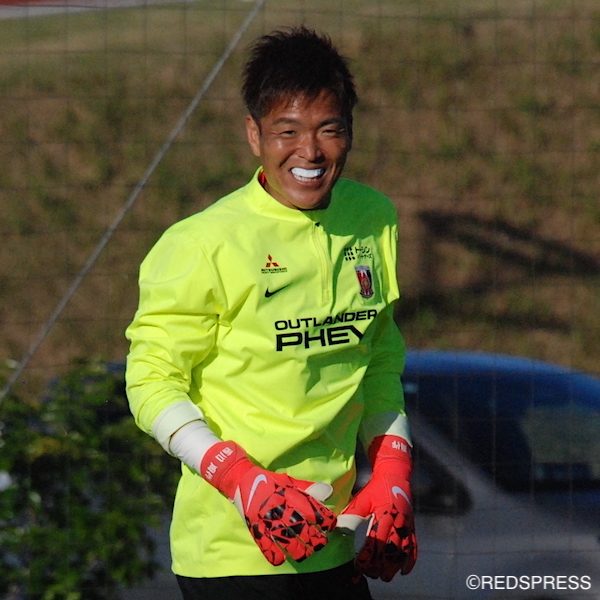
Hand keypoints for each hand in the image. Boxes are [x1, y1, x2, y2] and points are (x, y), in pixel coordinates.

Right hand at [200, 441, 336, 565]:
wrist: (241, 479)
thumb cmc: (269, 481)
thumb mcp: (290, 481)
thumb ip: (309, 489)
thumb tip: (329, 491)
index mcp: (291, 495)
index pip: (314, 511)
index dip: (326, 520)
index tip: (330, 525)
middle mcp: (281, 508)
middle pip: (304, 529)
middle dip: (316, 539)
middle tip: (321, 542)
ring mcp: (268, 519)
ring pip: (288, 541)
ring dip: (299, 550)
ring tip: (305, 553)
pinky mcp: (256, 527)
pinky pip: (266, 546)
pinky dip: (274, 555)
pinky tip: (281, 559)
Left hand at [337, 436, 416, 580]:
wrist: (395, 475)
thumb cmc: (376, 487)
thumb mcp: (363, 498)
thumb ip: (353, 513)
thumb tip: (338, 526)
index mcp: (385, 513)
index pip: (376, 540)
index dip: (368, 556)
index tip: (359, 566)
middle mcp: (398, 521)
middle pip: (391, 549)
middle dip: (381, 565)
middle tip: (371, 575)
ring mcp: (407, 525)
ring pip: (403, 551)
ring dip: (394, 566)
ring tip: (385, 577)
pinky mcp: (412, 527)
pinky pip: (414, 547)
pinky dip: (411, 561)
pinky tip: (404, 571)